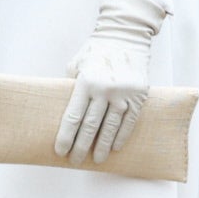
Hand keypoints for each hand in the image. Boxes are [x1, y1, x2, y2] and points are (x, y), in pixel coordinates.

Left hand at [54, 34, 150, 166]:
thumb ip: (71, 86)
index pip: (73, 116)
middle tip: (75, 161)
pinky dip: (121, 136)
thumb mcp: (76, 65)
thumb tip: (67, 113)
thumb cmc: (95, 51)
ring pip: (110, 127)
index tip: (60, 151)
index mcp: (86, 82)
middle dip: (81, 146)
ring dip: (102, 146)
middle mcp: (104, 89)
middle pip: (90, 126)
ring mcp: (123, 94)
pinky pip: (129, 122)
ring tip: (96, 160)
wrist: (125, 36)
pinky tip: (114, 147)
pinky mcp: (139, 96)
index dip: (66, 136)